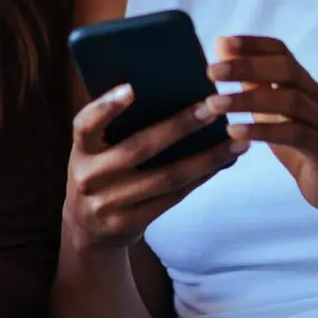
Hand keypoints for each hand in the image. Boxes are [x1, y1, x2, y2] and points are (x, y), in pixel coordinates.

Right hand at [63, 83, 247, 251]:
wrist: (87, 229)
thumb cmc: (102, 173)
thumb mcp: (95, 152)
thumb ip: (117, 128)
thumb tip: (171, 91)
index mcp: (81, 150)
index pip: (85, 124)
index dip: (106, 107)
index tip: (131, 88)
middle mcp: (89, 177)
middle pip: (139, 148)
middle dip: (180, 126)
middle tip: (213, 106)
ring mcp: (108, 205)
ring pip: (165, 177)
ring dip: (206, 158)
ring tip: (236, 141)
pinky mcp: (128, 224)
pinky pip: (172, 198)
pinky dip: (199, 178)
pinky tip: (221, 164)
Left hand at [208, 35, 317, 212]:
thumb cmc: (299, 141)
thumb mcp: (272, 111)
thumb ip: (252, 83)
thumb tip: (222, 50)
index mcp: (303, 83)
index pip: (280, 51)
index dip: (252, 44)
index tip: (221, 43)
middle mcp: (316, 96)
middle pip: (285, 69)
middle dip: (246, 67)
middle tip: (211, 72)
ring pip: (288, 101)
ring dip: (247, 100)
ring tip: (214, 104)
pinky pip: (293, 134)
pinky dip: (261, 131)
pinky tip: (234, 131)